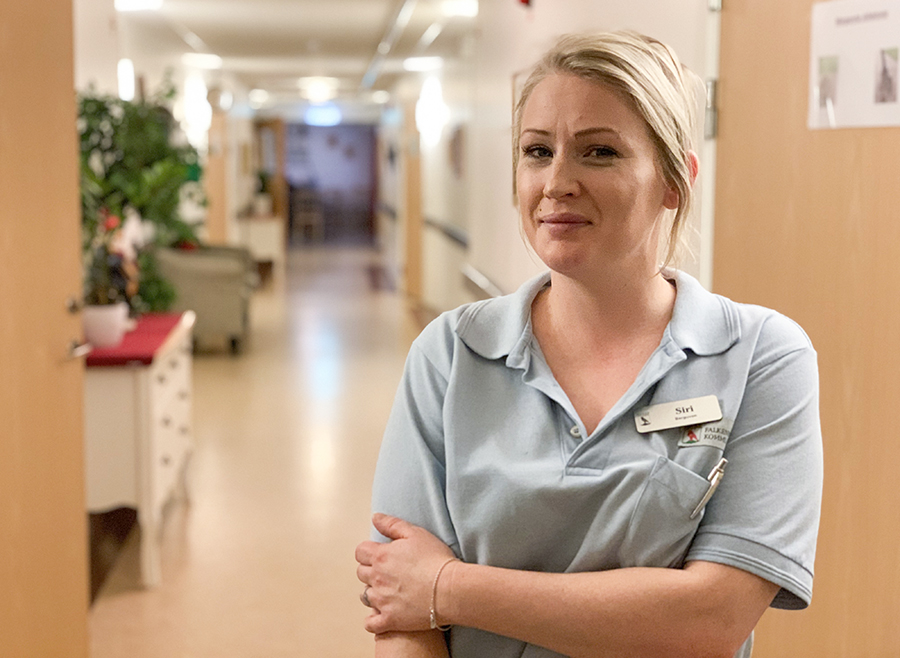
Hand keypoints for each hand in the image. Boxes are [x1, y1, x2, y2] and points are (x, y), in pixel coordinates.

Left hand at [356, 513, 456, 633]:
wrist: (450, 588)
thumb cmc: (435, 559)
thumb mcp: (416, 533)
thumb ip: (392, 525)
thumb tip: (375, 518)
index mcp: (381, 556)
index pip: (360, 552)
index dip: (369, 551)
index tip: (381, 554)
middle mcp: (377, 578)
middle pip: (361, 573)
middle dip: (371, 570)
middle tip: (388, 571)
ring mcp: (381, 601)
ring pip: (365, 596)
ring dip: (373, 592)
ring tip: (389, 591)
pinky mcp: (389, 620)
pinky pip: (370, 623)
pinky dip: (374, 619)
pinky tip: (383, 614)